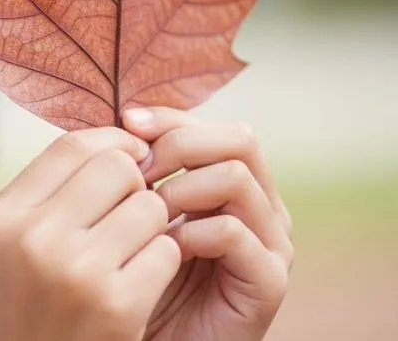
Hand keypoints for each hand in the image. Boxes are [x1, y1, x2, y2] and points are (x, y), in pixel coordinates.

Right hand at [0, 127, 181, 340]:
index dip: (114, 145)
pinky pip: (168, 250)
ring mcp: (74, 270)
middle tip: (131, 220)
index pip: (73, 145)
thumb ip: (52, 195)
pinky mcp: (116, 304)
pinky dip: (164, 266)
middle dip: (137, 188)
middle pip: (117, 167)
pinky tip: (141, 289)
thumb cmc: (28, 313)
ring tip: (131, 259)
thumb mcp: (13, 249)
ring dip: (154, 230)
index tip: (130, 164)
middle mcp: (32, 237)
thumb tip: (122, 139)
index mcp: (2, 218)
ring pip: (150, 207)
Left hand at [123, 108, 292, 340]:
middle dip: (180, 145)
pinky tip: (163, 249)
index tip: (125, 124)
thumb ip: (141, 169)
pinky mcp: (268, 281)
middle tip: (136, 173)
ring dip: (181, 189)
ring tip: (147, 216)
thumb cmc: (141, 279)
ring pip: (236, 177)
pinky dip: (191, 232)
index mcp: (235, 183)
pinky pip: (232, 232)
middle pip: (239, 139)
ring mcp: (271, 243)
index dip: (169, 118)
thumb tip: (125, 117)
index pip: (212, 126)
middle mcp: (263, 207)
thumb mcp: (136, 213)